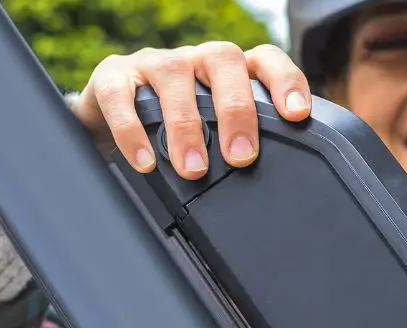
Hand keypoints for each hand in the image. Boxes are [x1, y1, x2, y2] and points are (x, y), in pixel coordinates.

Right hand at [71, 43, 312, 178]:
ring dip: (186, 125)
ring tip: (193, 169)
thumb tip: (277, 189)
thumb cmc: (176, 128)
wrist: (109, 119)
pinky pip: (122, 96)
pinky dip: (132, 130)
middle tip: (241, 157)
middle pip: (224, 60)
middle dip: (236, 109)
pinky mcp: (113, 77)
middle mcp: (196, 59)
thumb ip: (243, 145)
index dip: (284, 80)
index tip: (296, 115)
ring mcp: (154, 63)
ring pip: (174, 74)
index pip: (265, 58)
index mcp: (230, 70)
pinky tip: (145, 162)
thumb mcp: (215, 132)